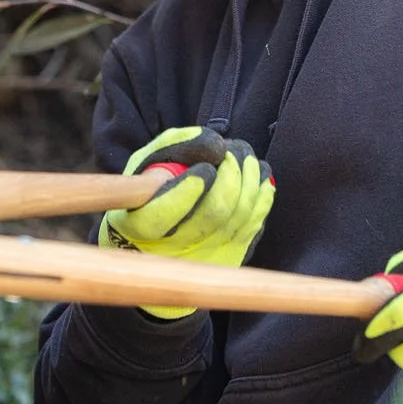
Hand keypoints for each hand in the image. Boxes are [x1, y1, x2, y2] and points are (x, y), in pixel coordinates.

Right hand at [98, 127, 274, 318]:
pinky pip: (253, 226)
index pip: (164, 213)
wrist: (155, 233)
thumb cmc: (150, 189)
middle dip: (231, 175)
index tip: (205, 168)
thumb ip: (175, 146)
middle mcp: (172, 249)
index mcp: (140, 225)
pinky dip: (262, 196)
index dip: (189, 189)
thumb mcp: (148, 162)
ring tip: (247, 157)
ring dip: (250, 180)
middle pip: (213, 213)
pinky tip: (259, 176)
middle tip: (232, 151)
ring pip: (239, 218)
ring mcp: (203, 257)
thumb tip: (215, 146)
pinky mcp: (228, 258)